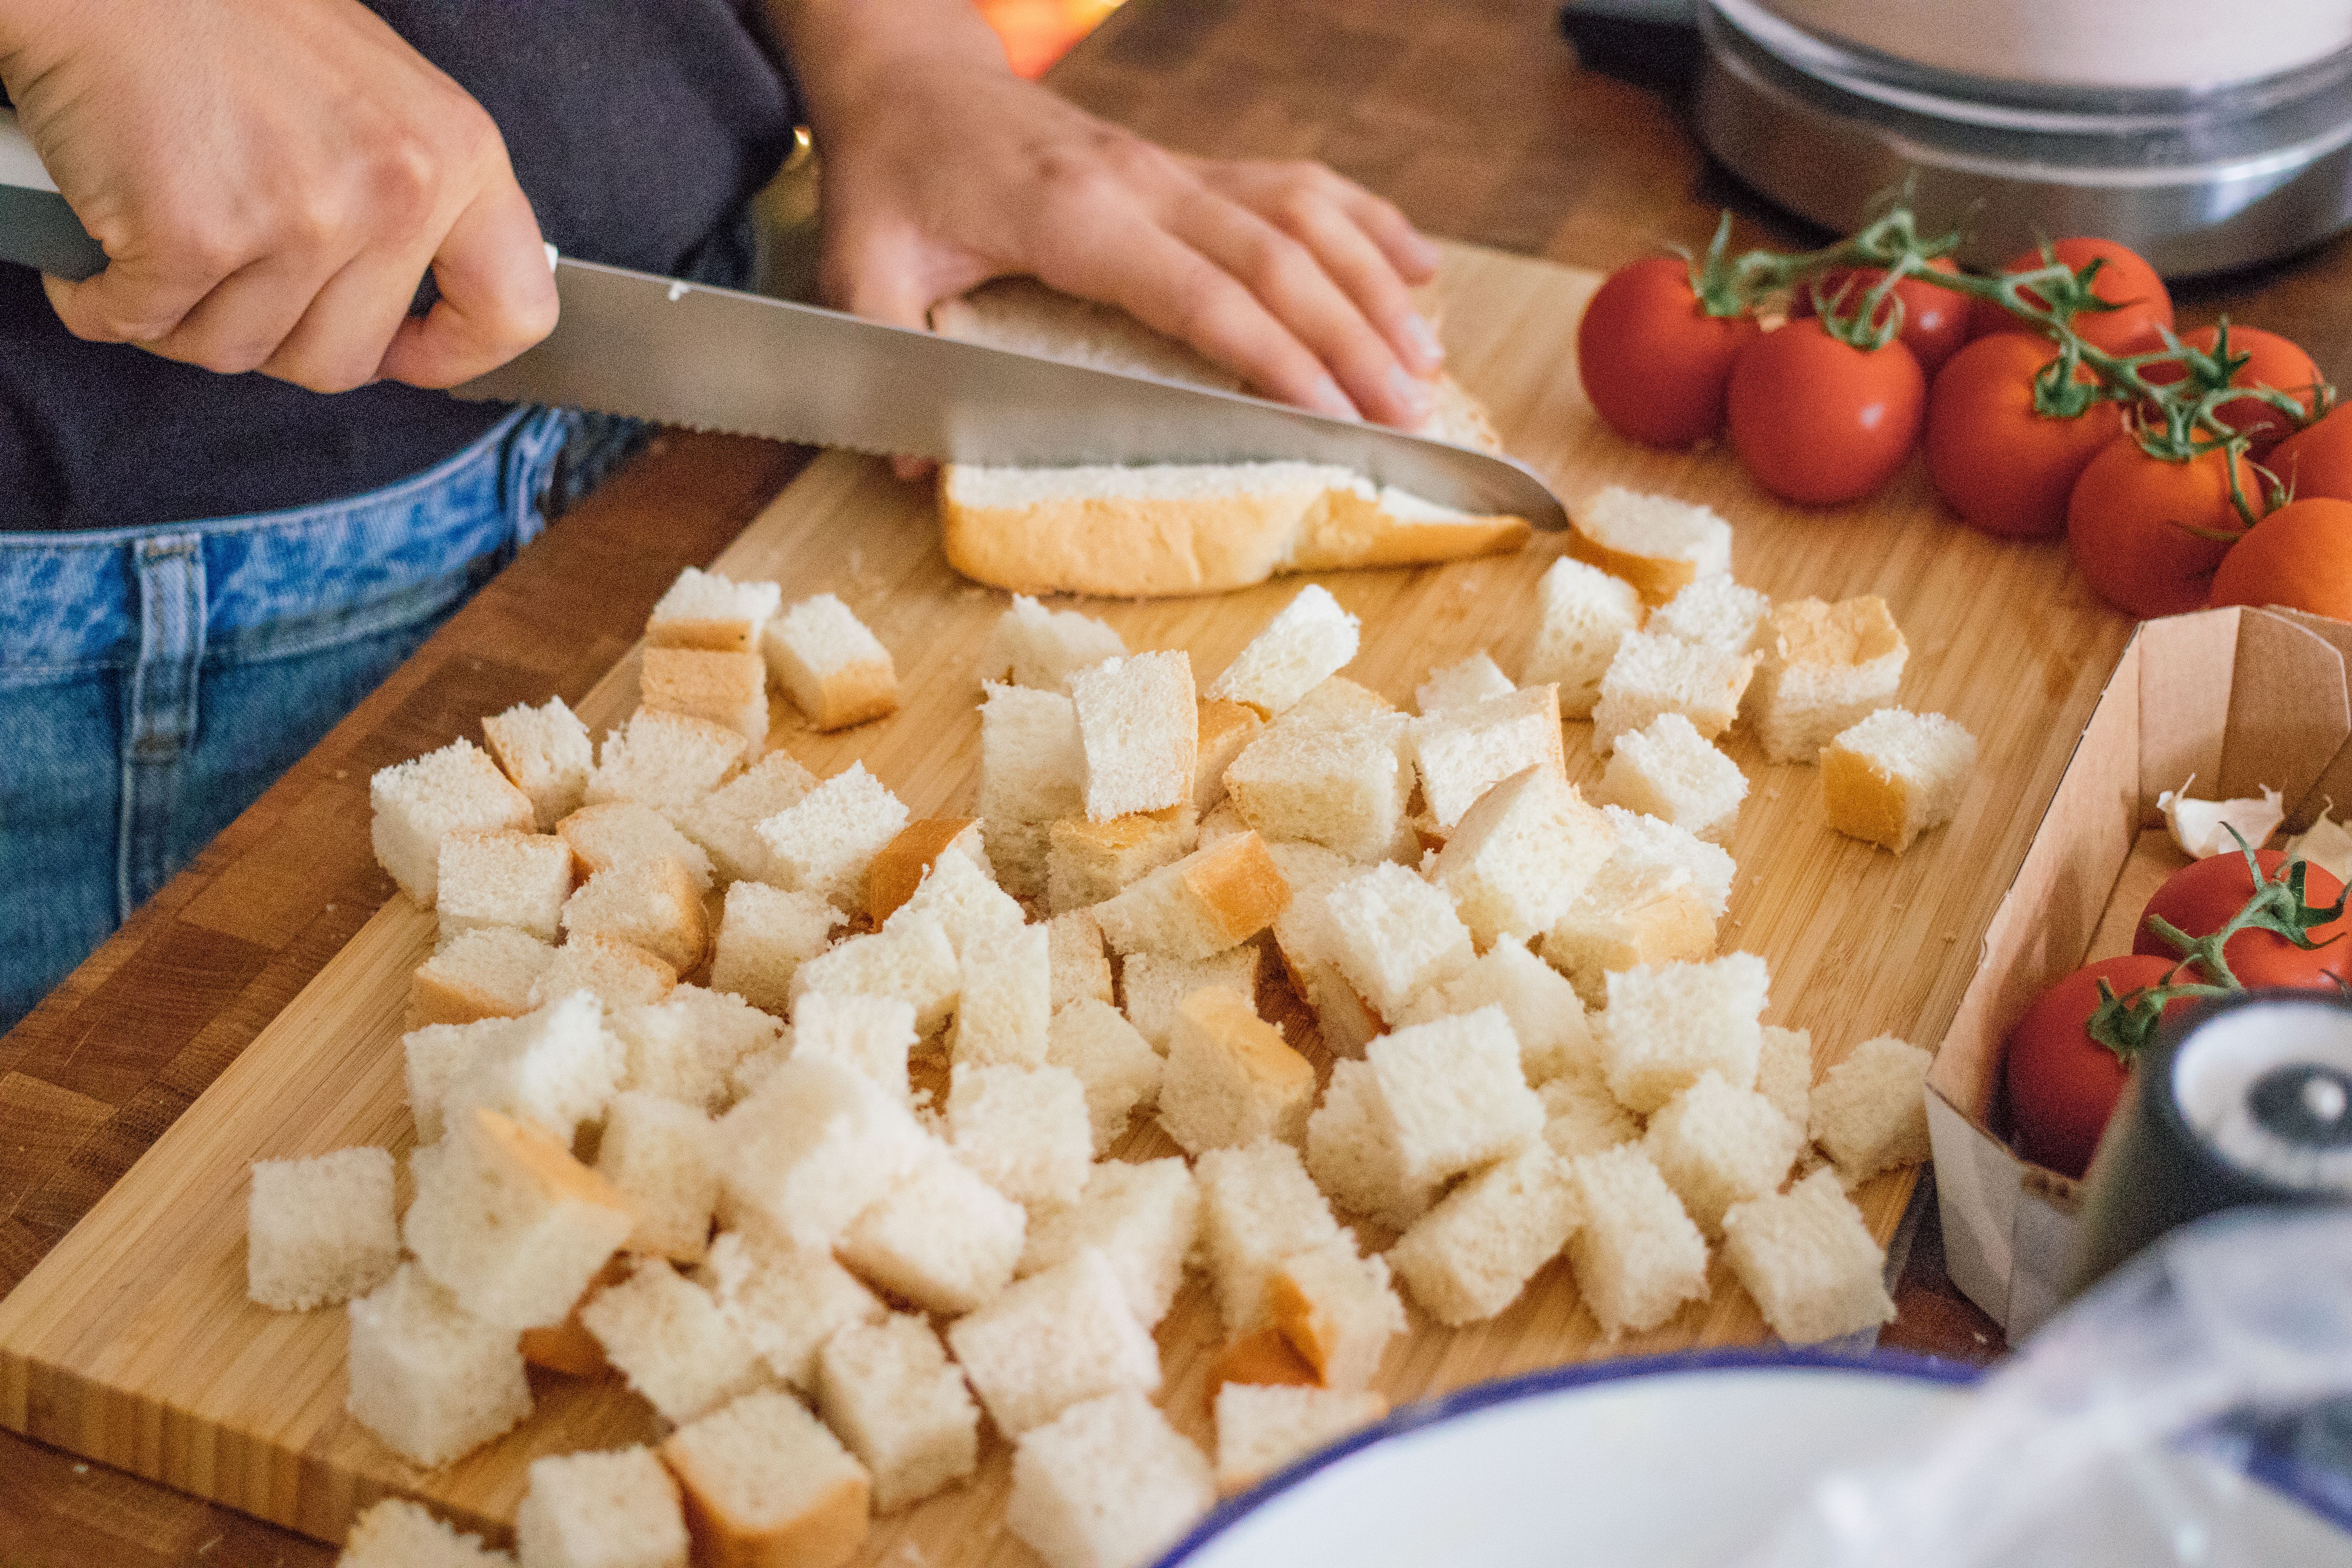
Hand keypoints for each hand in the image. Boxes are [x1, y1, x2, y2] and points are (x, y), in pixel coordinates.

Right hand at [0, 0, 556, 391]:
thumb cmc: (230, 25)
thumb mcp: (376, 101)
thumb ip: (413, 199)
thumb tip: (415, 307)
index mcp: (458, 156)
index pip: (514, 309)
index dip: (452, 352)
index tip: (404, 351)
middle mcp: (397, 192)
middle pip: (345, 359)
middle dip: (276, 336)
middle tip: (233, 271)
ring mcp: (300, 217)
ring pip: (241, 351)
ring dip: (186, 317)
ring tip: (167, 236)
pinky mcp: (197, 235)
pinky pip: (146, 325)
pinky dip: (108, 302)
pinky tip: (104, 252)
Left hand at [776, 1, 1444, 431]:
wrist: (910, 77)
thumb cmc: (893, 174)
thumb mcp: (860, 264)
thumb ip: (887, 352)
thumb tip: (913, 465)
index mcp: (1075, 218)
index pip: (1203, 295)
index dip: (1275, 357)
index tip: (1332, 418)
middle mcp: (1144, 184)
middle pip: (1279, 260)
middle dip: (1354, 342)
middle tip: (1410, 417)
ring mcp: (1175, 166)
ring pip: (1304, 215)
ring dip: (1374, 287)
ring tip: (1427, 363)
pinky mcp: (1189, 163)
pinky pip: (1296, 182)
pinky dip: (1364, 221)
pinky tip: (1416, 268)